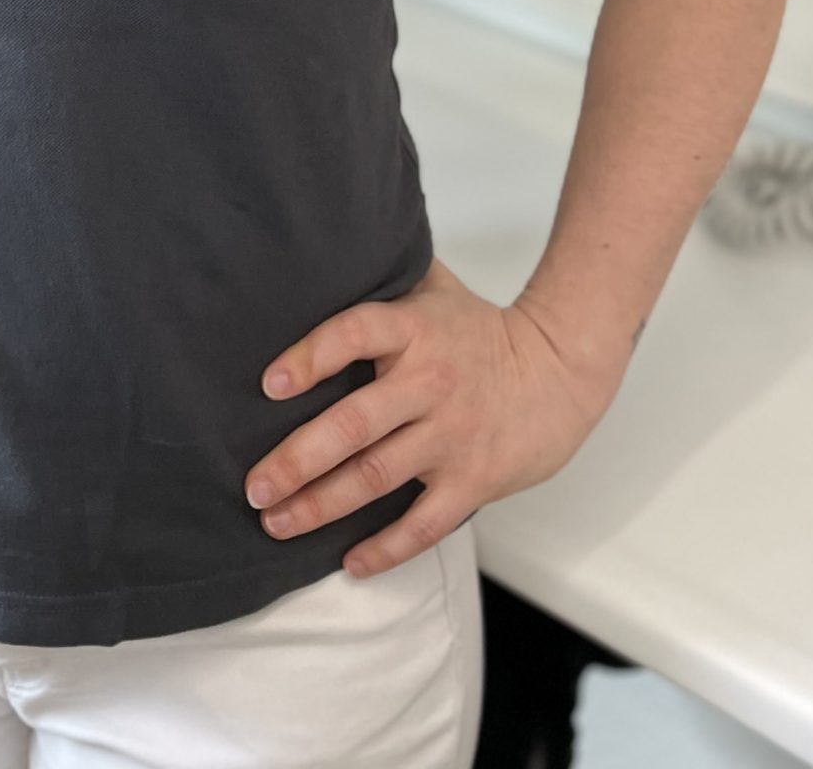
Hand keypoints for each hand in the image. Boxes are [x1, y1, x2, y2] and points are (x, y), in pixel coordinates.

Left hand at [242, 256, 626, 575]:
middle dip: (297, 460)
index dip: (311, 357)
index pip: (355, 333)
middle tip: (254, 486)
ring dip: (322, 505)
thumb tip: (316, 250)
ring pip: (377, 476)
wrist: (559, 371)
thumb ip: (380, 276)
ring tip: (276, 522)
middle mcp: (430, 382)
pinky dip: (387, 548)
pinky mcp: (474, 479)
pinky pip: (425, 523)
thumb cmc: (478, 330)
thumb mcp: (431, 289)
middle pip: (354, 424)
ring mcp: (452, 436)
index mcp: (414, 329)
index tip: (269, 384)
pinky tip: (349, 563)